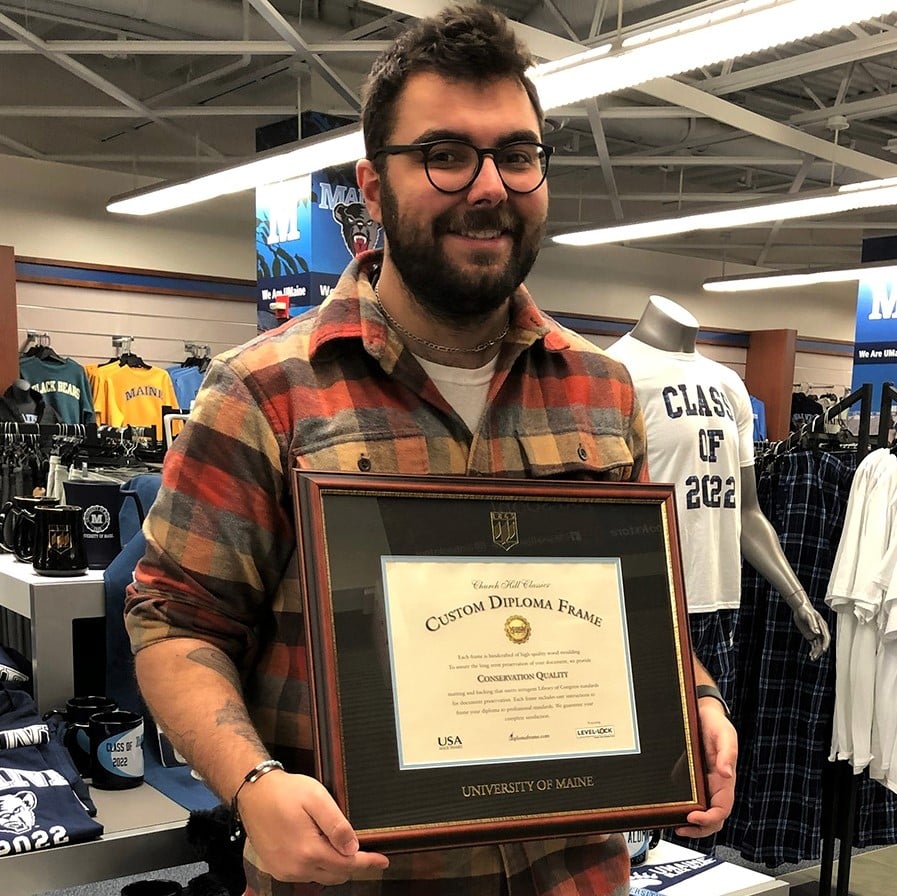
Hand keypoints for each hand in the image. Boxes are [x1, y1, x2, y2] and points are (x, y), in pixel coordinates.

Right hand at [239, 770, 389, 884]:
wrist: (254, 793)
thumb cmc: (286, 792)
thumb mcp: (316, 799)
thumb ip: (337, 825)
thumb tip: (353, 848)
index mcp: (308, 850)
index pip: (347, 865)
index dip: (367, 863)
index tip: (383, 861)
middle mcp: (296, 867)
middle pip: (335, 875)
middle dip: (352, 864)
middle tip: (362, 846)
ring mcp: (284, 871)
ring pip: (321, 876)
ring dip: (334, 864)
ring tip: (335, 840)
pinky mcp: (276, 868)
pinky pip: (305, 873)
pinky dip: (318, 864)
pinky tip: (318, 844)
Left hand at [675, 700, 736, 838]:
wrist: (702, 712)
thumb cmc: (716, 724)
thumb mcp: (724, 735)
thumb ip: (727, 753)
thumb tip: (726, 774)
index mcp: (725, 780)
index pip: (722, 809)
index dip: (710, 818)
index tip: (694, 817)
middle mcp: (714, 785)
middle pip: (712, 818)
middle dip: (699, 829)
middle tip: (681, 828)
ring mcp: (702, 784)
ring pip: (700, 812)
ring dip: (690, 824)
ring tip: (674, 824)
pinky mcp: (689, 779)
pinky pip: (687, 799)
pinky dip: (680, 808)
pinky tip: (669, 809)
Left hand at [790, 602, 830, 660]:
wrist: (799, 608)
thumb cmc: (805, 610)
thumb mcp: (809, 616)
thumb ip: (813, 624)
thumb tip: (817, 633)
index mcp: (823, 626)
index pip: (826, 637)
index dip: (825, 644)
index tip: (823, 650)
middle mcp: (820, 631)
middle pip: (822, 643)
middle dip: (820, 650)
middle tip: (815, 656)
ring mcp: (815, 634)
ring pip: (818, 645)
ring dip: (816, 652)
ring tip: (812, 658)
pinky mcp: (810, 635)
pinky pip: (813, 644)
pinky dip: (813, 650)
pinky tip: (811, 655)